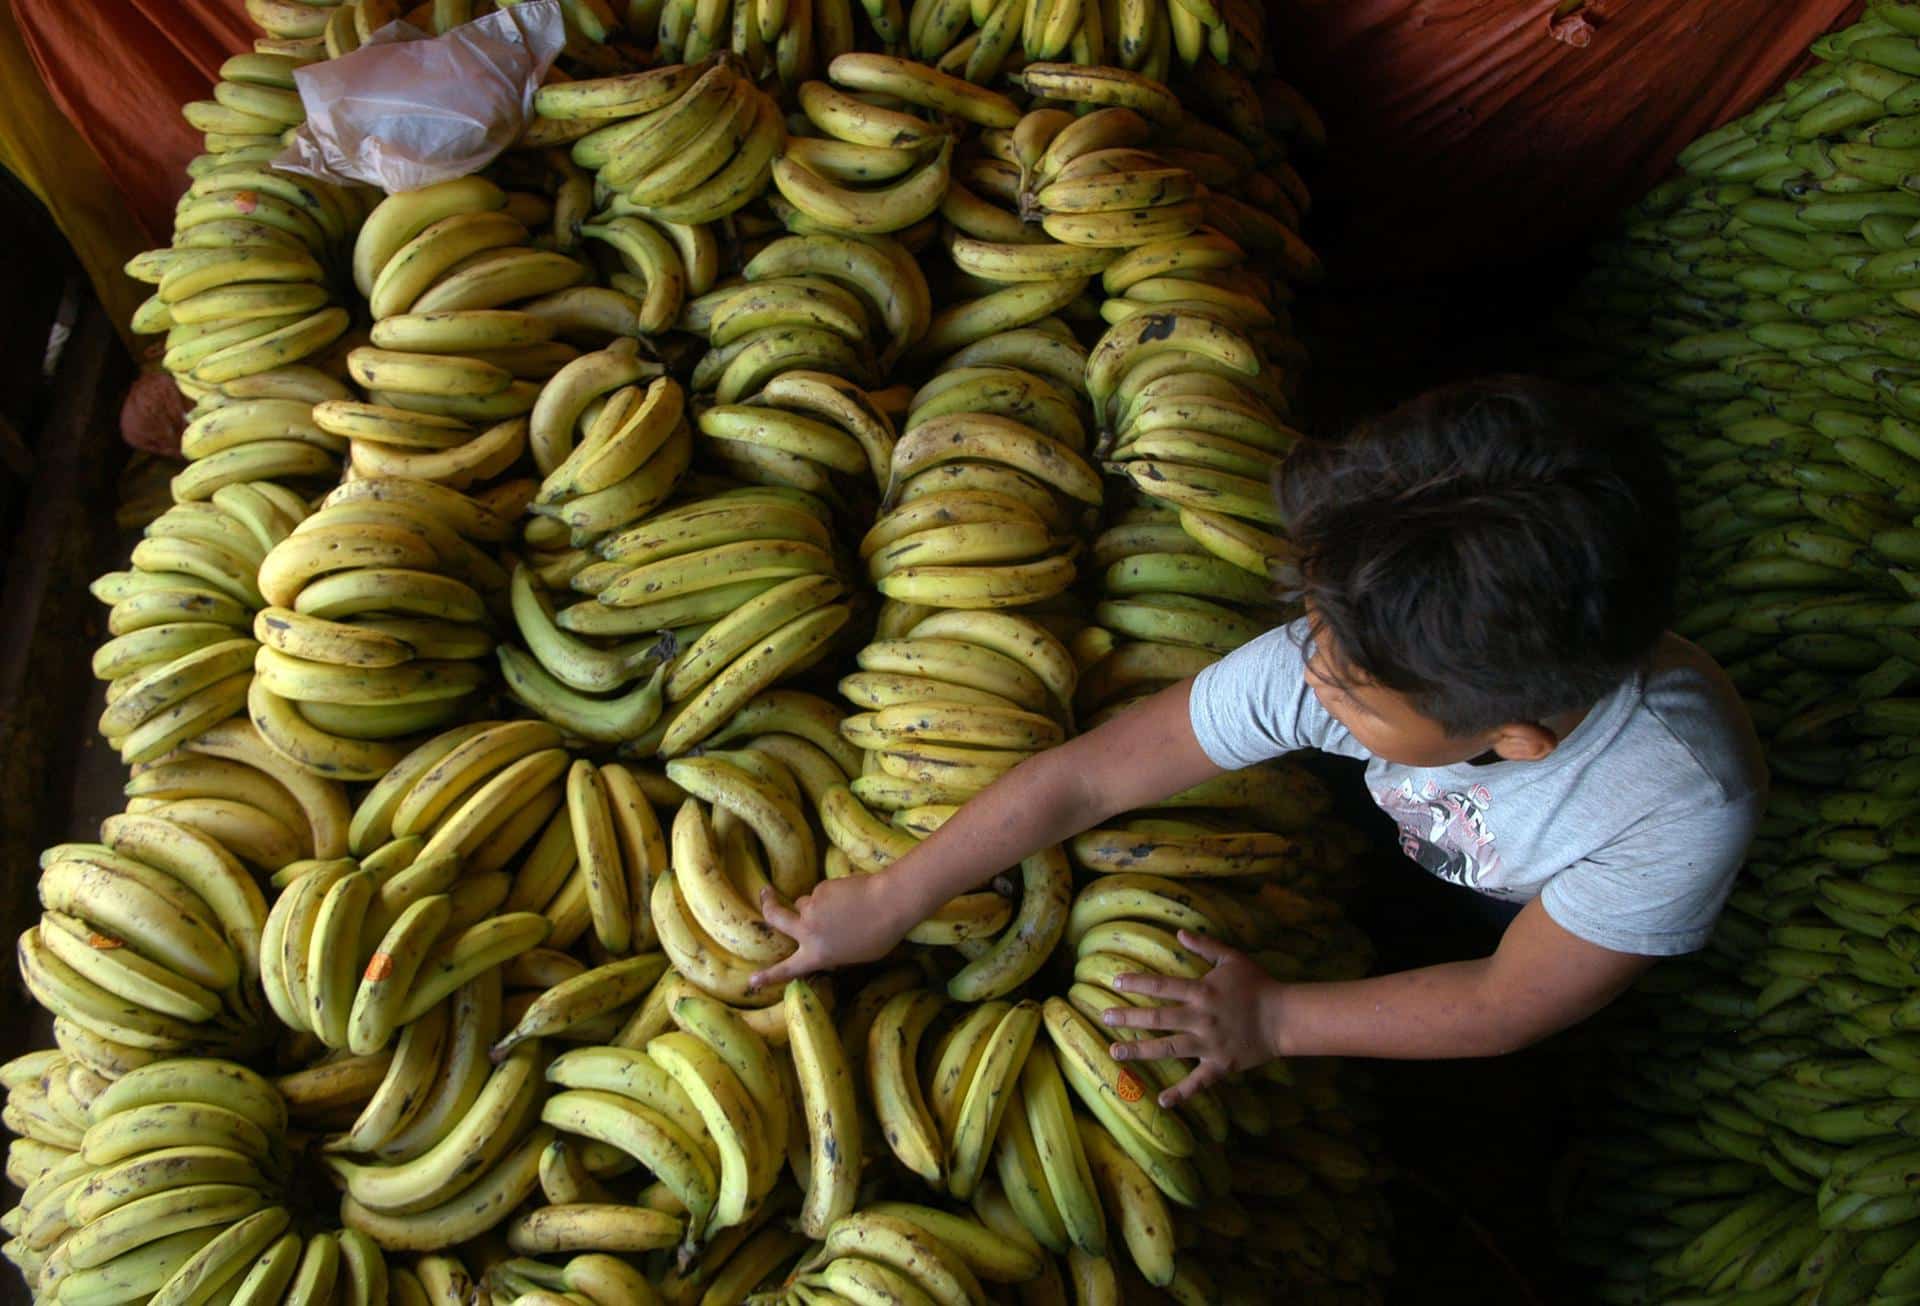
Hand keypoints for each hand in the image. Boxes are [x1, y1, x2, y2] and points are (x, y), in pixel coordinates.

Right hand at [749, 874, 917, 991]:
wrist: (890, 903)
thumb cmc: (880, 935)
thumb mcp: (854, 955)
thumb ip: (833, 952)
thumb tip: (824, 944)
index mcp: (817, 955)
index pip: (788, 969)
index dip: (768, 976)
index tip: (751, 981)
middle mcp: (807, 931)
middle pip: (775, 916)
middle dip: (768, 905)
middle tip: (765, 894)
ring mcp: (811, 908)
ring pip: (804, 902)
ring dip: (814, 904)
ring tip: (841, 906)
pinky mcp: (821, 889)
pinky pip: (821, 892)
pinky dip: (831, 895)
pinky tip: (851, 896)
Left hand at [1101, 930, 1283, 1107]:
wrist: (1284, 1017)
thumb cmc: (1258, 985)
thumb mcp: (1232, 958)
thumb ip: (1205, 946)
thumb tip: (1180, 932)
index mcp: (1201, 992)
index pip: (1162, 986)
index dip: (1137, 983)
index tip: (1115, 982)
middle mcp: (1200, 1019)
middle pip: (1157, 1018)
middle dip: (1128, 1018)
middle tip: (1104, 1018)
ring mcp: (1208, 1044)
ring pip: (1168, 1048)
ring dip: (1140, 1051)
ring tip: (1115, 1053)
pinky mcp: (1220, 1065)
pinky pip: (1198, 1082)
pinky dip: (1181, 1093)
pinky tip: (1162, 1100)